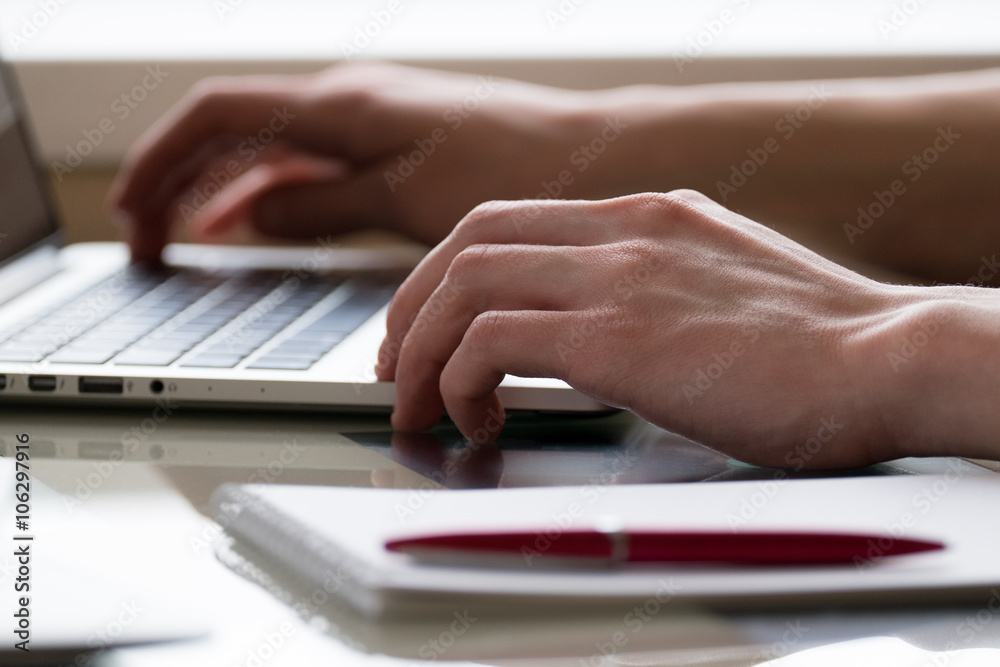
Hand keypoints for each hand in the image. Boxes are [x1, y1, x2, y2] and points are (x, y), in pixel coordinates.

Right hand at [110, 62, 608, 261]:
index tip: (133, 211)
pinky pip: (308, 162)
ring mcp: (367, 118)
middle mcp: (346, 99)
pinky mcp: (391, 141)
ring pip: (266, 148)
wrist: (587, 157)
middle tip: (145, 235)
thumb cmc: (512, 170)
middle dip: (178, 179)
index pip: (217, 116)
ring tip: (182, 235)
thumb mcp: (404, 199)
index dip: (163, 161)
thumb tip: (250, 218)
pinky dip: (271, 193)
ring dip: (219, 188)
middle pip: (231, 130)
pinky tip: (256, 221)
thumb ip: (320, 205)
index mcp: (341, 104)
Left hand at [376, 190, 934, 468]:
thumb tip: (594, 323)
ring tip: (422, 404)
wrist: (888, 358)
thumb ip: (653, 284)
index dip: (445, 274)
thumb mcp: (719, 283)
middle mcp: (622, 230)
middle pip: (466, 243)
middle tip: (400, 365)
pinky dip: (462, 381)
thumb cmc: (820, 344)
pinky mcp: (617, 335)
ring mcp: (617, 275)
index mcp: (646, 214)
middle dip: (413, 307)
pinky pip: (490, 342)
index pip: (505, 221)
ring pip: (463, 286)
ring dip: (423, 350)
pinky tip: (481, 420)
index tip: (427, 325)